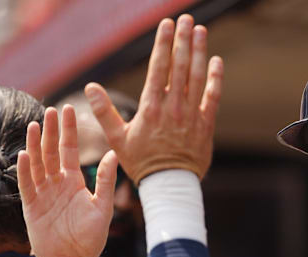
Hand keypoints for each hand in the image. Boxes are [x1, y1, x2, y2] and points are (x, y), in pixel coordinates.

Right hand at [17, 106, 116, 256]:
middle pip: (51, 152)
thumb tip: (113, 154)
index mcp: (75, 181)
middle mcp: (57, 184)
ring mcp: (43, 194)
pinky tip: (25, 155)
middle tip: (50, 110)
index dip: (68, 130)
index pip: (70, 149)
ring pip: (37, 164)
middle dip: (50, 131)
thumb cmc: (92, 237)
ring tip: (34, 126)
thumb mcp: (103, 207)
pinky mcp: (31, 207)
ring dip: (35, 145)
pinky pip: (27, 185)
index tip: (67, 109)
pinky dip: (25, 171)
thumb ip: (106, 181)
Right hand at [84, 14, 223, 183]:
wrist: (169, 185)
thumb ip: (104, 111)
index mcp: (150, 107)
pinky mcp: (206, 124)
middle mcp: (172, 107)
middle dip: (183, 40)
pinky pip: (213, 97)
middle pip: (179, 66)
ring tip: (201, 31)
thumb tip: (90, 87)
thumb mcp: (118, 138)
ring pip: (197, 77)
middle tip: (186, 19)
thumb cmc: (142, 162)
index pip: (158, 67)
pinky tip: (217, 62)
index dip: (164, 44)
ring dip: (199, 52)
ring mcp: (191, 115)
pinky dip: (215, 78)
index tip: (167, 25)